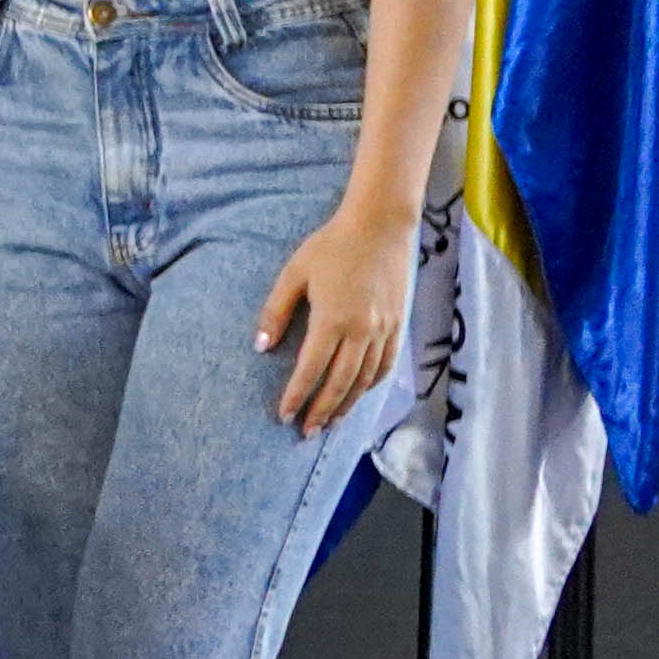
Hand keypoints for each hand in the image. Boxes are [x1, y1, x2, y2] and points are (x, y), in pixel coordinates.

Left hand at [258, 201, 409, 433]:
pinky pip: (386, 364)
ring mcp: (384, 329)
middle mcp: (362, 331)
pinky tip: (359, 395)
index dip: (298, 395)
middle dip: (322, 410)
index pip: (311, 369)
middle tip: (306, 431)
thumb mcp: (294, 274)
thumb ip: (276, 312)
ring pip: (365, 379)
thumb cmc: (331, 247)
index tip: (284, 415)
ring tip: (330, 422)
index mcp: (332, 320)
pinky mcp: (398, 324)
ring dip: (347, 404)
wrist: (380, 227)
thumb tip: (260, 347)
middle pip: (341, 383)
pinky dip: (372, 385)